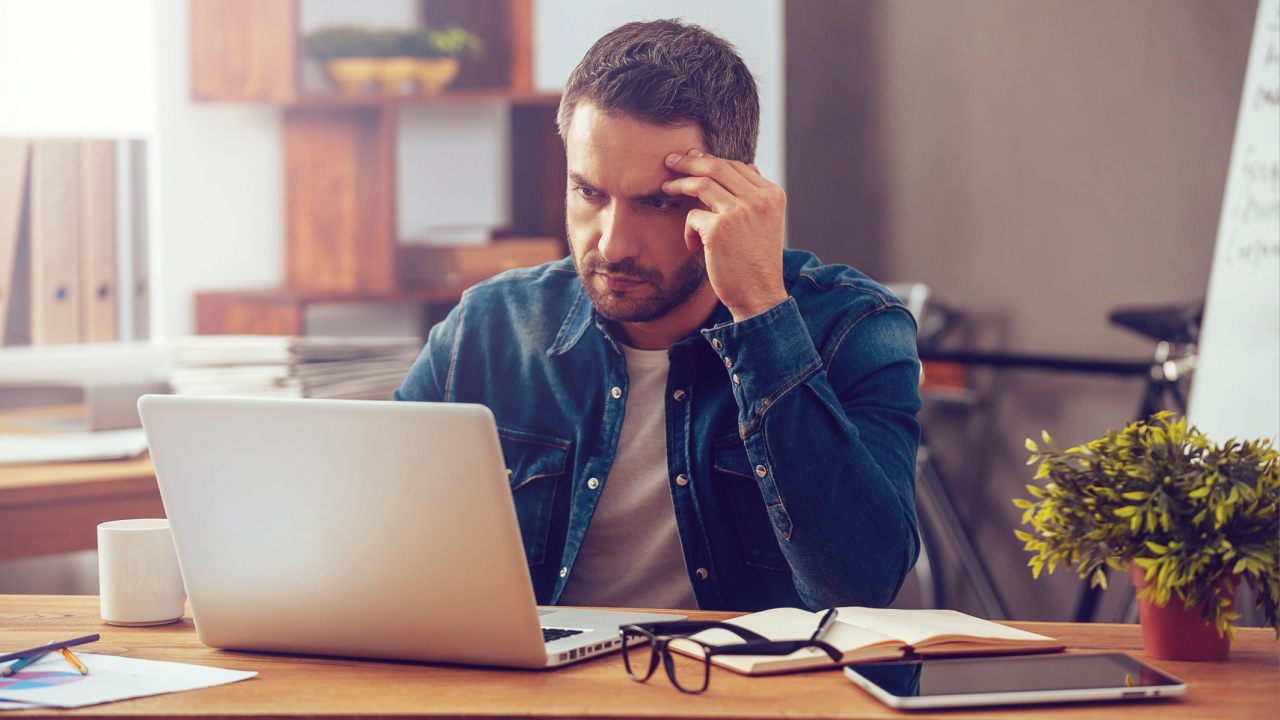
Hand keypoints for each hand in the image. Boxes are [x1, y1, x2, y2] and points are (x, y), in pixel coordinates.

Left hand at [662, 149, 787, 321]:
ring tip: (665, 188)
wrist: (759, 296)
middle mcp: (759, 199)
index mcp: (773, 195)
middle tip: (670, 161)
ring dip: (679, 184)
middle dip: (690, 161)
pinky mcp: (719, 228)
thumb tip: (741, 167)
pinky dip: (688, 230)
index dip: (712, 160)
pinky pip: (692, 216)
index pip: (738, 166)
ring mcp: (740, 211)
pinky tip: (695, 247)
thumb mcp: (765, 224)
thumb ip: (753, 198)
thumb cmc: (756, 263)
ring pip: (702, 184)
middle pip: (718, 167)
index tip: (693, 159)